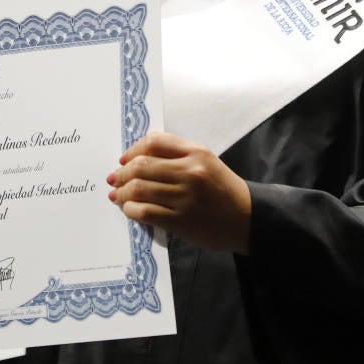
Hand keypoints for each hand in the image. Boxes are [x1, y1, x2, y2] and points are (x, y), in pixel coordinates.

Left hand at [106, 131, 251, 251]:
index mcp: (196, 153)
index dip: (132, 149)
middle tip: (114, 179)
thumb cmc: (223, 188)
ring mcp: (185, 198)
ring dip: (122, 192)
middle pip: (141, 165)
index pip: (154, 142)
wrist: (248, 219)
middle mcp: (190, 172)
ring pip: (139, 188)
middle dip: (122, 173)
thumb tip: (138, 157)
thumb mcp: (206, 161)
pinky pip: (146, 211)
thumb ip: (177, 154)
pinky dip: (131, 209)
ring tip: (117, 195)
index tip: (124, 159)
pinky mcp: (181, 221)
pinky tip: (129, 209)